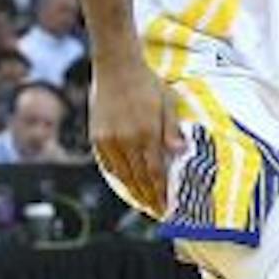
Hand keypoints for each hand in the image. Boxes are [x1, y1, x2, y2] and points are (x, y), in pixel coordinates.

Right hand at [90, 58, 183, 216]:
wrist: (116, 67)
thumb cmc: (148, 83)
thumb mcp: (168, 102)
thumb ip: (172, 130)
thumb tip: (180, 153)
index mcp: (146, 133)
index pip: (155, 173)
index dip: (161, 194)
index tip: (167, 208)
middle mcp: (126, 140)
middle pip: (138, 179)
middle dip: (148, 198)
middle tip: (157, 212)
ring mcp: (109, 139)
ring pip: (121, 174)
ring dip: (133, 191)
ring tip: (143, 203)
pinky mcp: (97, 136)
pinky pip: (107, 164)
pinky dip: (117, 177)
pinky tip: (125, 183)